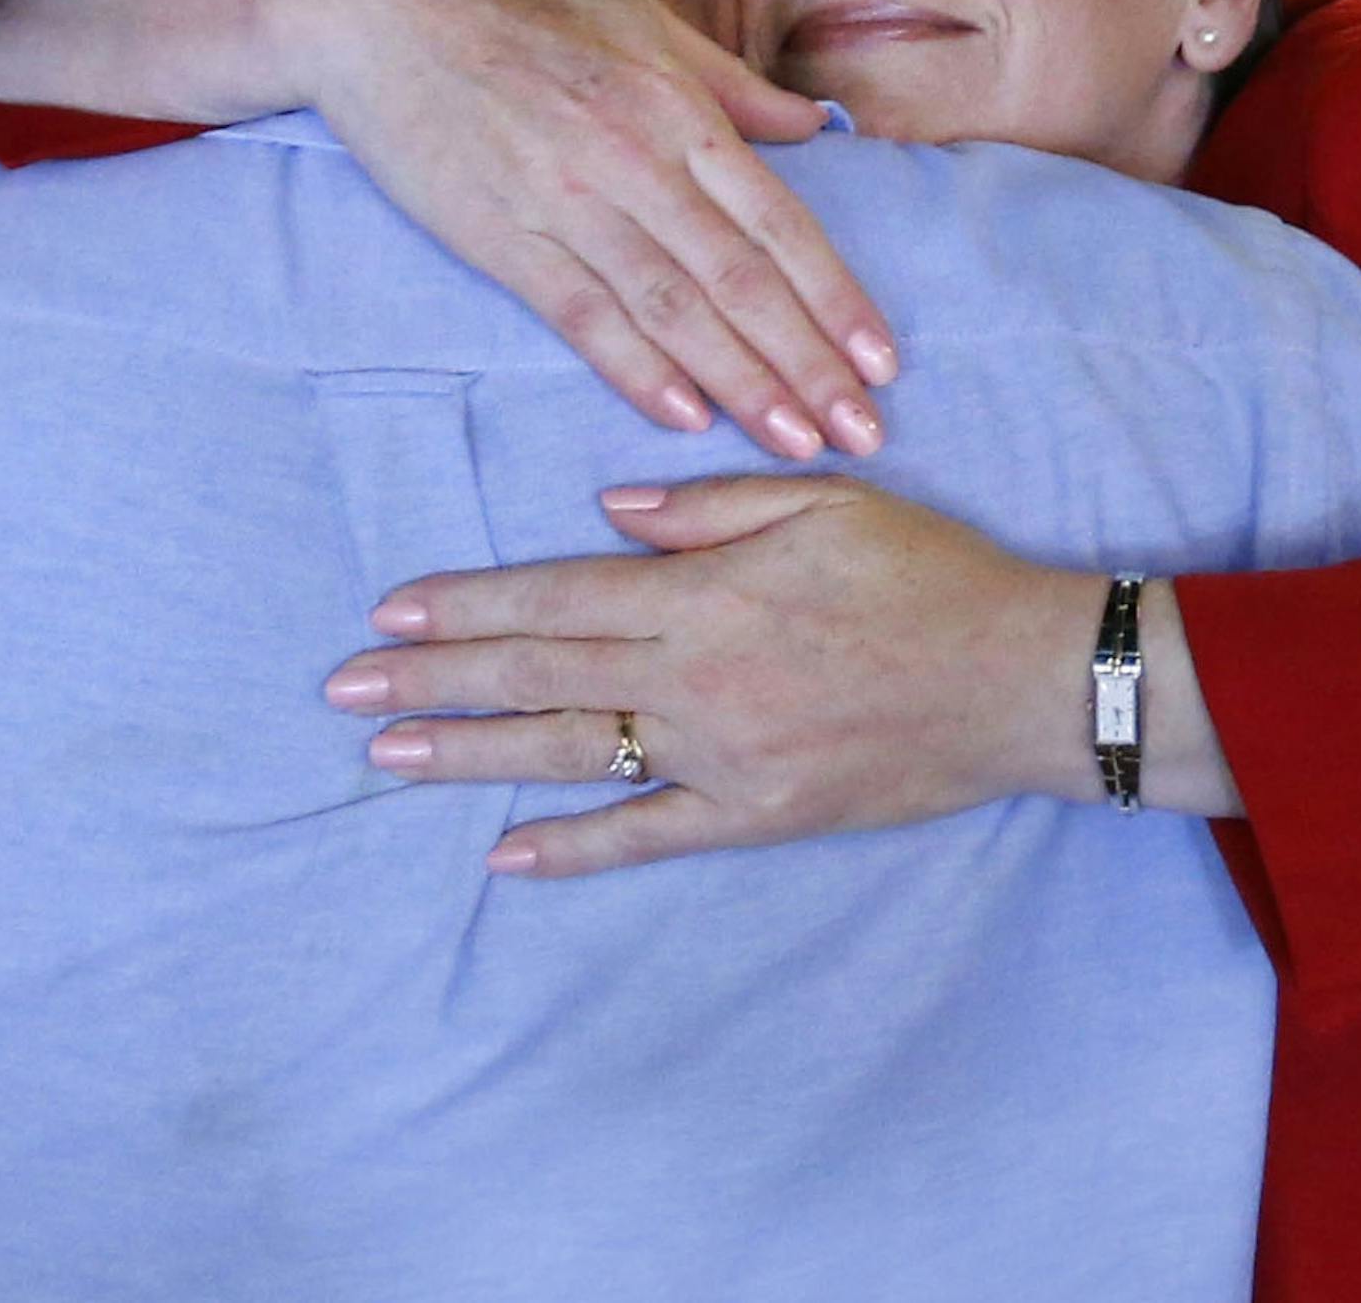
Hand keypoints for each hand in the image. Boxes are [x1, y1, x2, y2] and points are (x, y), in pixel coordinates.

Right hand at [287, 0, 897, 458]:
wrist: (379, 4)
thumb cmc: (522, 2)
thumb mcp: (644, 19)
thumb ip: (733, 86)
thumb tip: (815, 128)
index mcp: (681, 110)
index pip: (782, 224)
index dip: (837, 300)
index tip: (882, 362)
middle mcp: (637, 162)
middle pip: (742, 281)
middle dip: (809, 364)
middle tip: (862, 432)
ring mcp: (568, 204)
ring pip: (673, 310)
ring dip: (741, 383)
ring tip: (795, 442)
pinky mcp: (501, 238)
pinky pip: (581, 315)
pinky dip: (634, 368)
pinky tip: (683, 416)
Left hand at [323, 477, 1111, 874]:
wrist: (1017, 680)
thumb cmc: (928, 577)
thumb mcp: (829, 504)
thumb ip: (713, 507)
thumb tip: (607, 516)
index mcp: (708, 593)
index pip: (560, 595)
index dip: (469, 604)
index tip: (390, 611)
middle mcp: (697, 677)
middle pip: (542, 672)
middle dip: (434, 681)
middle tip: (343, 692)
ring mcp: (721, 754)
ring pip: (572, 752)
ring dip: (471, 755)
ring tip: (384, 761)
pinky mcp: (755, 812)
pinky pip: (647, 835)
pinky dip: (574, 848)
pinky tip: (505, 855)